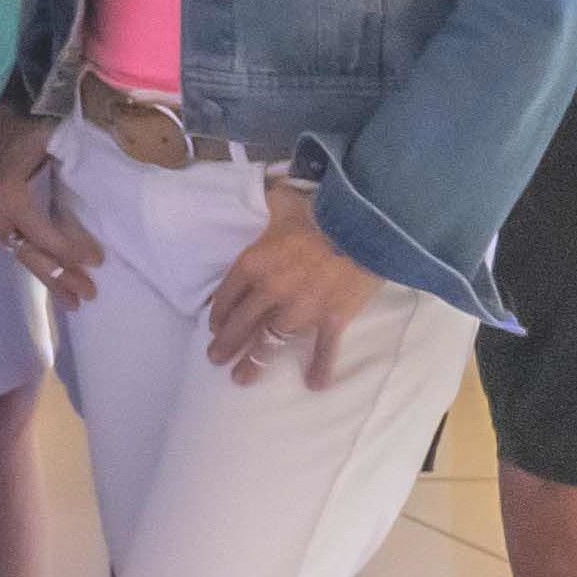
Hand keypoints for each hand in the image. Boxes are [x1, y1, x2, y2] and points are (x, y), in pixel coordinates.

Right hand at [0, 122, 101, 302]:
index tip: (98, 261)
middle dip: (60, 277)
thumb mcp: (46, 139)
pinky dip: (39, 265)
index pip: (43, 235)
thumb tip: (104, 182)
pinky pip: (19, 250)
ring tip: (74, 301)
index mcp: (8, 198)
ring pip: (24, 257)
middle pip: (31, 255)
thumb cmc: (18, 132)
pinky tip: (56, 281)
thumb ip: (71, 158)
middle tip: (88, 295)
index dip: (70, 250)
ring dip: (50, 279)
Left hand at [205, 196, 395, 388]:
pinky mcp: (331, 319)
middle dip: (227, 344)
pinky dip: (321, 367)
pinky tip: (316, 384)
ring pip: (271, 341)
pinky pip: (323, 349)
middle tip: (215, 359)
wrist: (363, 228)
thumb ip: (270, 201)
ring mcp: (301, 309)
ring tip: (242, 379)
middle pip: (242, 324)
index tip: (214, 328)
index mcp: (254, 263)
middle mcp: (270, 291)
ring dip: (255, 363)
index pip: (227, 295)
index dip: (219, 314)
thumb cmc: (321, 211)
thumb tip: (267, 191)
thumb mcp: (283, 201)